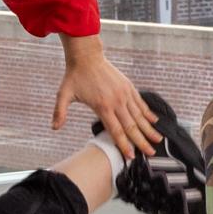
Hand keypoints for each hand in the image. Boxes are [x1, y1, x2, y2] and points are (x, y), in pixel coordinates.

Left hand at [53, 38, 155, 156]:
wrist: (87, 57)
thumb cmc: (75, 76)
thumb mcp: (64, 94)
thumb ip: (59, 112)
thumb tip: (54, 128)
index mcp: (103, 106)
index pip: (116, 131)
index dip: (124, 145)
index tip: (131, 156)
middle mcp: (117, 102)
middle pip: (132, 126)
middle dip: (142, 142)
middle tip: (151, 153)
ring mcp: (124, 94)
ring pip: (139, 116)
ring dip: (149, 129)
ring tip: (158, 140)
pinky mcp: (128, 87)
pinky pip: (140, 103)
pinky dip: (148, 113)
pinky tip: (154, 121)